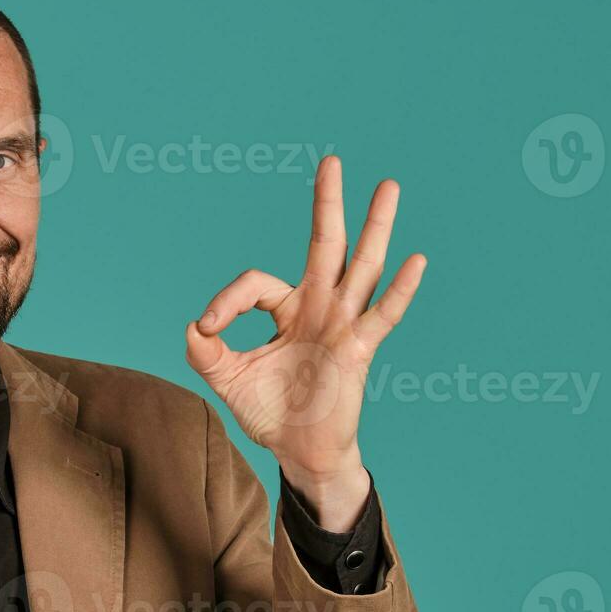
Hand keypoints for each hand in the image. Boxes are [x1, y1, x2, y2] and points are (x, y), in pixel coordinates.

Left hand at [184, 156, 425, 528]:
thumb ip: (206, 351)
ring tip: (388, 186)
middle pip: (325, 245)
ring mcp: (342, 325)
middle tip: (331, 160)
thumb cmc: (269, 412)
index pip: (257, 282)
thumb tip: (195, 325)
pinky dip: (399, 290)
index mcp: (287, 309)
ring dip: (375, 226)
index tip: (209, 328)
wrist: (298, 451)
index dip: (227, 300)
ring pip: (361, 267)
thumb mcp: (227, 379)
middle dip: (327, 203)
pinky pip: (382, 316)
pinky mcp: (358, 351)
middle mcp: (318, 308)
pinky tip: (415, 260)